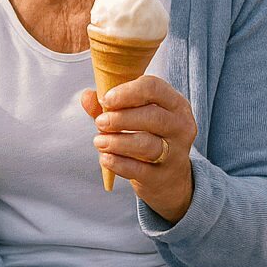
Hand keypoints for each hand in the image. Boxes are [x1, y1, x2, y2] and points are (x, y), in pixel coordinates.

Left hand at [82, 74, 197, 221]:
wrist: (167, 178)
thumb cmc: (145, 136)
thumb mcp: (131, 116)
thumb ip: (109, 105)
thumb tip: (86, 96)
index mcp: (174, 104)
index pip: (154, 88)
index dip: (127, 92)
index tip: (106, 99)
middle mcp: (181, 126)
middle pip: (153, 117)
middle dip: (121, 118)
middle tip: (100, 122)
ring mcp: (176, 153)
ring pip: (147, 144)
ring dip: (117, 141)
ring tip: (98, 141)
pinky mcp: (163, 176)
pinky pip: (139, 169)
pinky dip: (118, 163)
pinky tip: (105, 158)